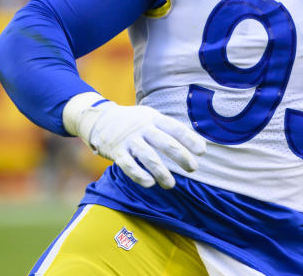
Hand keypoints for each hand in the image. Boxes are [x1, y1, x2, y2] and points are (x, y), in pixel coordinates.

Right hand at [63, 92, 206, 188]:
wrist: (99, 119)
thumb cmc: (134, 122)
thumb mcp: (151, 117)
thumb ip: (168, 128)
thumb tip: (196, 142)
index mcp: (154, 118)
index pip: (175, 128)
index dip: (190, 139)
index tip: (202, 151)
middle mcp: (143, 128)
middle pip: (165, 142)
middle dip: (181, 156)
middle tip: (193, 168)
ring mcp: (129, 140)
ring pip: (148, 157)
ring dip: (162, 172)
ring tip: (171, 184)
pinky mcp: (116, 152)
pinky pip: (128, 165)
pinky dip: (139, 175)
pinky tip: (150, 184)